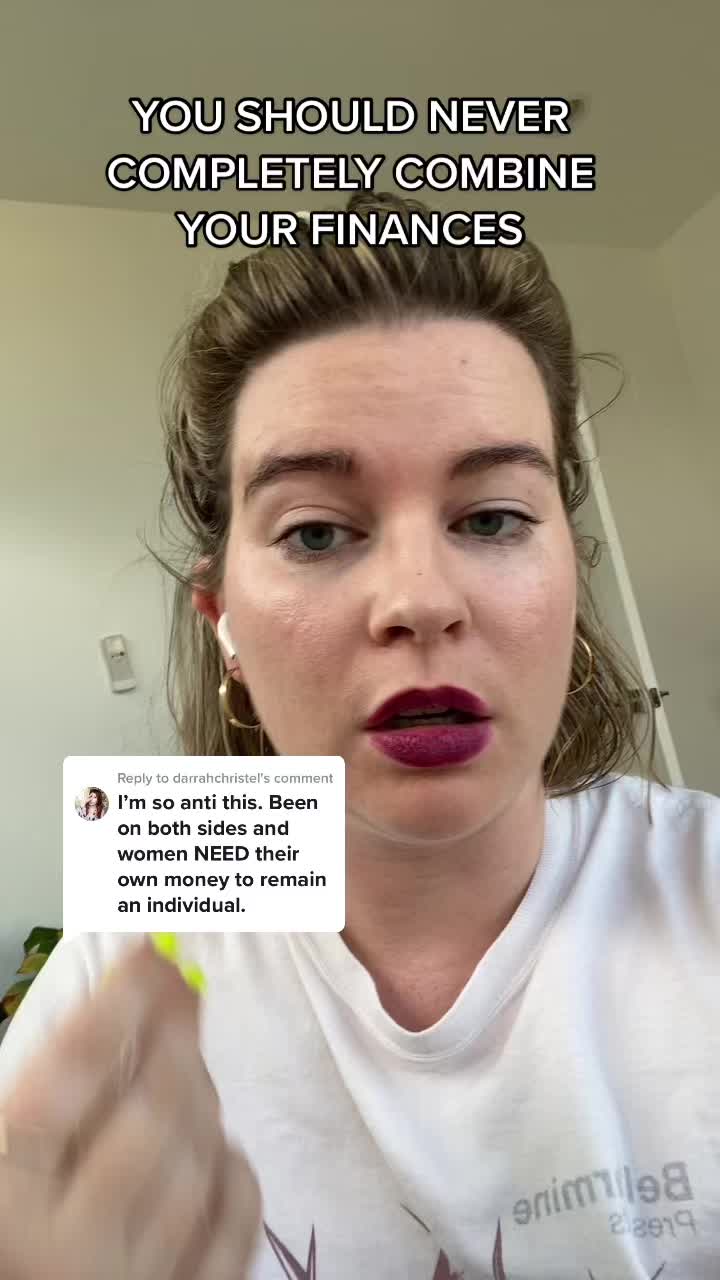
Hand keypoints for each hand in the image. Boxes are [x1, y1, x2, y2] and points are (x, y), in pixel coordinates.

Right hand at [0, 938, 262, 1279]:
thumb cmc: (16, 1226)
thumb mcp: (4, 1160)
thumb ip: (43, 1093)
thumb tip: (114, 997)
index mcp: (7, 1200)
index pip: (66, 1083)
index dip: (113, 1008)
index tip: (147, 956)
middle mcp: (70, 1249)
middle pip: (148, 1118)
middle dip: (174, 1039)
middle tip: (185, 988)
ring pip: (197, 1165)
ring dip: (203, 1098)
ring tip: (189, 1061)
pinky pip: (234, 1228)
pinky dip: (236, 1175)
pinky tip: (221, 1145)